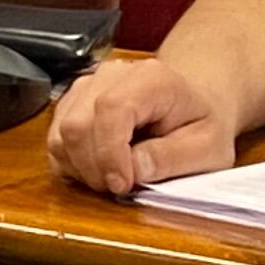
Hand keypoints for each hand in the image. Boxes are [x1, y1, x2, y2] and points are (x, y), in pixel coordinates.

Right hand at [50, 58, 235, 193]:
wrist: (190, 105)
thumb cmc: (200, 125)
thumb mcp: (209, 148)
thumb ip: (174, 158)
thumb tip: (135, 169)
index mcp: (151, 78)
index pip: (111, 109)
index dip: (110, 153)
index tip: (124, 184)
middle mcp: (111, 75)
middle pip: (76, 125)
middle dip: (94, 168)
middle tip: (121, 188)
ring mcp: (86, 87)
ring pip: (60, 135)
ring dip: (81, 169)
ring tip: (113, 178)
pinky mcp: (72, 104)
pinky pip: (55, 141)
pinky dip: (72, 164)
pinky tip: (99, 169)